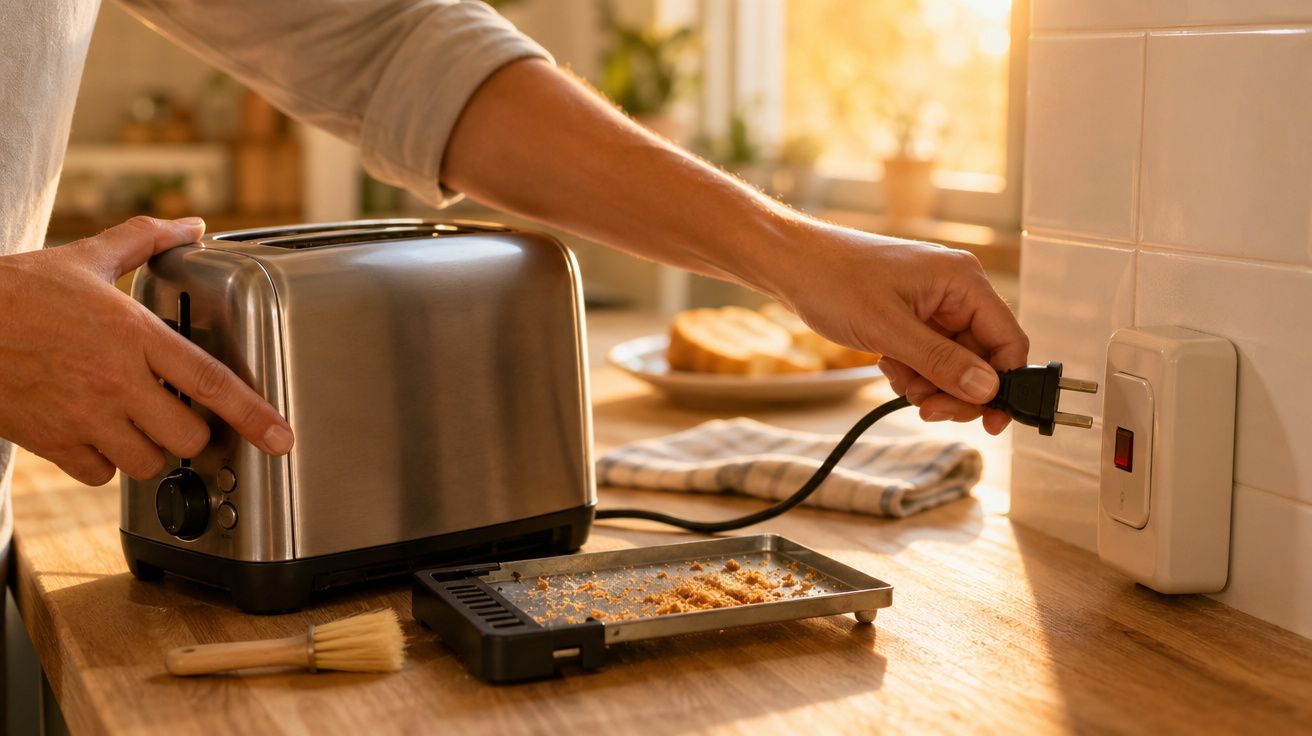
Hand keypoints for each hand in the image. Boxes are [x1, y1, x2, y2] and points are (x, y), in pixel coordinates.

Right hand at [0, 216, 293, 484]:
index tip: (281, 437)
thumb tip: (191, 225)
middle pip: (188, 436)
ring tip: (135, 424)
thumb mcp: (87, 258)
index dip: (253, 414)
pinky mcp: (53, 443)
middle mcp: (116, 380)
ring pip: (148, 463)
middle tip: (178, 416)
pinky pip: (101, 476)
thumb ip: (144, 240)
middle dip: (192, 433)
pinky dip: (104, 465)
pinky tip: (97, 437)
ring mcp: (85, 416)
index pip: (210, 381)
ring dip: (150, 451)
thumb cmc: (16, 292)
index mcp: (134, 333)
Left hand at [764, 219, 1027, 434]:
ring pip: (954, 364)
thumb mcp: (889, 329)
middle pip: (982, 359)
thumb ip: (942, 362)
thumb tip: (988, 390)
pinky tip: (887, 365)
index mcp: (963, 281)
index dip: (1004, 385)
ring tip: (897, 377)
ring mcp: (935, 304)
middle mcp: (956, 290)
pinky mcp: (914, 316)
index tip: (990, 422)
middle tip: (927, 409)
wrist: (791, 265)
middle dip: (955, 389)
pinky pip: (930, 357)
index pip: (1008, 341)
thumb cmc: (834, 281)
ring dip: (930, 384)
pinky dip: (913, 372)